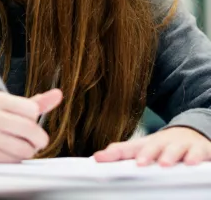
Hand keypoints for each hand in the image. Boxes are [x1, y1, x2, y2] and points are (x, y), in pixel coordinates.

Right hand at [0, 89, 62, 162]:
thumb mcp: (11, 106)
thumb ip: (36, 102)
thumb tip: (59, 94)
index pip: (31, 109)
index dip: (34, 118)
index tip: (29, 120)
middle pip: (30, 129)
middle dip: (39, 138)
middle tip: (37, 140)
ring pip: (24, 148)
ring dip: (28, 151)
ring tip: (21, 146)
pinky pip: (13, 161)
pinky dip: (16, 160)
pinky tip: (9, 153)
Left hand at [94, 127, 210, 165]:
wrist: (191, 133)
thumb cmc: (162, 146)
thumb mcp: (142, 147)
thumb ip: (121, 152)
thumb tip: (97, 157)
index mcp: (145, 144)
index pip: (126, 149)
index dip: (114, 153)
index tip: (100, 159)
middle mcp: (162, 143)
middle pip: (152, 146)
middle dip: (146, 154)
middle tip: (140, 163)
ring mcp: (180, 145)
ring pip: (175, 149)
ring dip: (169, 155)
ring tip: (164, 164)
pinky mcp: (199, 149)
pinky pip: (198, 152)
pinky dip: (194, 157)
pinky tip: (190, 163)